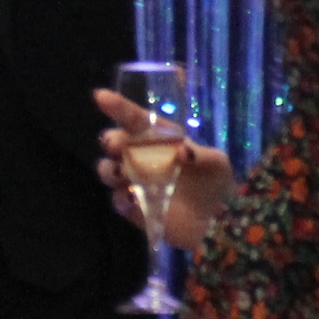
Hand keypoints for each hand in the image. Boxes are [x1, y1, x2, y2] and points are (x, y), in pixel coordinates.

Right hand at [94, 89, 235, 256]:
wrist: (217, 221)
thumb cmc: (216, 184)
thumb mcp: (217, 163)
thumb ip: (201, 155)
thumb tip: (182, 151)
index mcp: (159, 138)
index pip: (134, 118)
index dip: (118, 106)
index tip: (101, 97)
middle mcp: (142, 156)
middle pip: (113, 142)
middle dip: (111, 140)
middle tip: (118, 145)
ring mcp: (135, 182)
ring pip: (108, 170)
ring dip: (109, 170)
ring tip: (122, 174)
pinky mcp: (133, 208)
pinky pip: (118, 201)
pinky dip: (120, 199)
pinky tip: (131, 198)